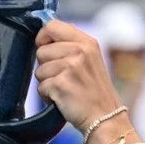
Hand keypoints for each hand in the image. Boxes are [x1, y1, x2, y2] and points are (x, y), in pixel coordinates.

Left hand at [34, 20, 124, 135]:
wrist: (105, 118)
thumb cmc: (95, 92)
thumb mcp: (91, 60)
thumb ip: (72, 45)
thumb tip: (45, 36)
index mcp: (87, 42)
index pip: (52, 26)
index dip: (43, 38)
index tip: (47, 50)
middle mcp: (80, 51)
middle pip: (41, 50)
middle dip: (46, 66)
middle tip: (64, 77)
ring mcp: (71, 67)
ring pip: (39, 70)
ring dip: (47, 83)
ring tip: (65, 89)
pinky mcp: (61, 84)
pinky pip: (40, 87)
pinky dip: (48, 96)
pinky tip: (63, 99)